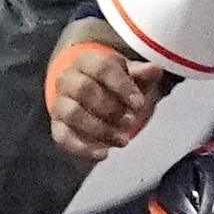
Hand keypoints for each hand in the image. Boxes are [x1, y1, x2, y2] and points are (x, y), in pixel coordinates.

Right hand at [46, 37, 161, 159]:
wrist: (91, 94)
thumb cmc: (114, 83)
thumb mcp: (131, 76)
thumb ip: (142, 74)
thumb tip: (155, 69)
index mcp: (86, 60)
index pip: (101, 67)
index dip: (121, 86)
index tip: (140, 104)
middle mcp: (67, 78)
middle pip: (83, 89)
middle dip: (111, 108)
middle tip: (131, 121)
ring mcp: (60, 102)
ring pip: (73, 114)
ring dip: (100, 129)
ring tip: (123, 139)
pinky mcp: (58, 126)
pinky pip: (63, 137)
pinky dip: (83, 148)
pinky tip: (104, 154)